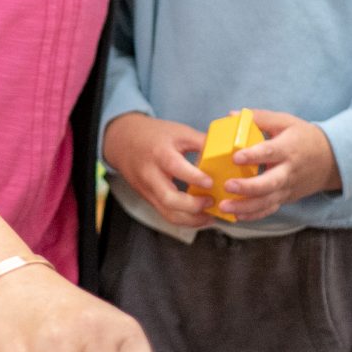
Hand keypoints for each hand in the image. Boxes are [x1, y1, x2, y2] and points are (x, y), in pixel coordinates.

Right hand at [100, 113, 214, 228]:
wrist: (122, 142)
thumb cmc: (153, 135)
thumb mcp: (178, 132)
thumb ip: (202, 142)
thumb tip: (228, 153)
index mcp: (159, 153)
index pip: (175, 167)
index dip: (194, 177)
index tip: (211, 182)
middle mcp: (151, 175)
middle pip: (168, 198)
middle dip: (193, 206)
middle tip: (211, 201)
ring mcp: (148, 190)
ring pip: (167, 213)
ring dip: (191, 220)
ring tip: (210, 216)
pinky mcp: (149, 199)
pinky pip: (166, 215)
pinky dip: (184, 219)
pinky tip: (200, 216)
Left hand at [217, 111, 339, 215]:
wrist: (330, 160)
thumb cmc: (303, 138)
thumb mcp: (286, 122)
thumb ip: (260, 118)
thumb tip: (232, 115)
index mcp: (288, 148)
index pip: (270, 152)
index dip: (253, 155)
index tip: (235, 156)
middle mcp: (289, 171)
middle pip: (270, 183)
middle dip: (248, 187)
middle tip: (228, 185)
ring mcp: (287, 187)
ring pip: (268, 201)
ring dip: (245, 206)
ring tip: (224, 206)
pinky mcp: (285, 198)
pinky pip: (270, 209)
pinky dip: (254, 215)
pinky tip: (236, 216)